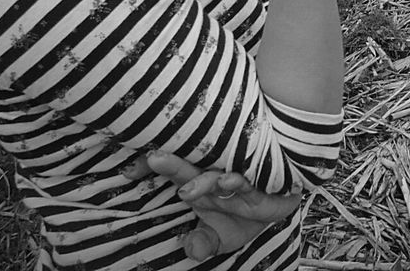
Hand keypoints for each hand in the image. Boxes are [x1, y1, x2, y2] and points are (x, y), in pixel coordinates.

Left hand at [126, 150, 301, 260]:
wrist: (281, 203)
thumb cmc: (245, 214)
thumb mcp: (221, 236)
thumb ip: (204, 242)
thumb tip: (191, 250)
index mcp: (198, 183)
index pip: (172, 173)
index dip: (153, 168)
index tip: (129, 171)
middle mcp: (214, 176)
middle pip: (189, 166)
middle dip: (171, 163)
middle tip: (154, 159)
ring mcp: (235, 175)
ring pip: (215, 174)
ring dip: (202, 180)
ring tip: (187, 191)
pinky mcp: (259, 180)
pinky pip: (246, 179)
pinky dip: (236, 181)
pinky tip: (227, 183)